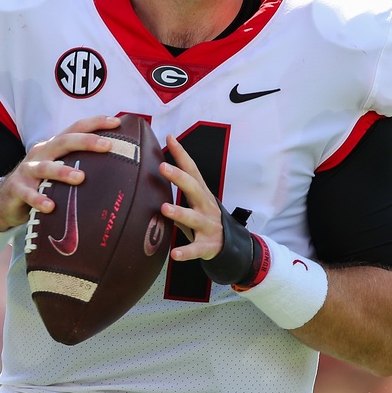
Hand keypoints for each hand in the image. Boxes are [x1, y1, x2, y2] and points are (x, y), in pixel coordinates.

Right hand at [0, 115, 122, 229]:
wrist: (5, 201)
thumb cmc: (40, 185)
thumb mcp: (58, 172)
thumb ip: (79, 167)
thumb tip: (116, 172)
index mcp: (54, 147)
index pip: (75, 129)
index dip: (95, 123)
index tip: (116, 123)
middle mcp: (41, 153)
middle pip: (63, 141)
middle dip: (86, 141)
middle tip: (106, 145)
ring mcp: (27, 170)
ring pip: (45, 167)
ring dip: (62, 171)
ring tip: (80, 178)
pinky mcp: (16, 188)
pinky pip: (28, 193)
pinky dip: (38, 199)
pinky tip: (50, 206)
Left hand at [160, 134, 259, 284]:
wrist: (231, 245)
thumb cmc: (206, 218)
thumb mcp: (197, 200)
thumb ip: (183, 185)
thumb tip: (160, 164)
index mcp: (202, 194)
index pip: (192, 170)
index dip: (181, 154)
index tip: (170, 138)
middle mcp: (206, 207)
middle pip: (193, 189)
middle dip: (179, 177)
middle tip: (163, 167)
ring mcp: (208, 226)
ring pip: (193, 218)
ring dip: (179, 212)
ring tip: (165, 208)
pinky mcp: (207, 245)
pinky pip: (195, 249)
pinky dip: (185, 252)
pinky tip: (174, 254)